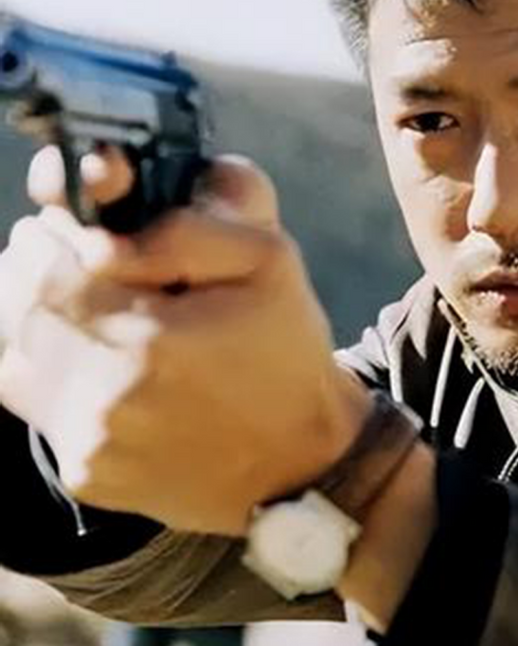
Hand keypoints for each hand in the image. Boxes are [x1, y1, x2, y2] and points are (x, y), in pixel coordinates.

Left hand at [0, 147, 369, 534]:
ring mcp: (91, 444)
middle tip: (78, 262)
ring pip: (12, 358)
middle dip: (38, 273)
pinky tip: (102, 362)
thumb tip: (101, 240)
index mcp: (153, 341)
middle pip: (16, 312)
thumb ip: (185, 229)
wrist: (300, 460)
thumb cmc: (286, 351)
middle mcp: (107, 400)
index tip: (75, 229)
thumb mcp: (269, 261)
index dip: (52, 239)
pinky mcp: (85, 476)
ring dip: (38, 321)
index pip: (44, 270)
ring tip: (89, 308)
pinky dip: (54, 373)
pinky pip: (36, 407)